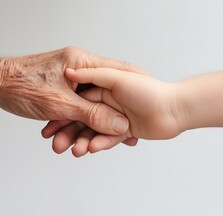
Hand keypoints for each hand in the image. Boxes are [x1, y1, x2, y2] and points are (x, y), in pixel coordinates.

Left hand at [0, 47, 144, 135]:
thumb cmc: (21, 87)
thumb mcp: (61, 105)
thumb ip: (93, 115)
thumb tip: (119, 126)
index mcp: (83, 62)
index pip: (118, 73)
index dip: (134, 89)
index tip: (146, 107)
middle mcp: (79, 68)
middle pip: (105, 94)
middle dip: (110, 119)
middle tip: (124, 138)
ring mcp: (71, 79)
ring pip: (90, 104)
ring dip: (89, 125)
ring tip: (94, 146)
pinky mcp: (62, 89)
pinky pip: (78, 107)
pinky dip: (78, 122)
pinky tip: (80, 137)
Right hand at [42, 67, 186, 156]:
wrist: (174, 111)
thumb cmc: (149, 91)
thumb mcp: (118, 78)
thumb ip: (93, 75)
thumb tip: (70, 71)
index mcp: (105, 85)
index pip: (77, 98)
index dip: (62, 111)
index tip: (49, 123)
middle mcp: (108, 99)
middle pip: (82, 116)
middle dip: (68, 130)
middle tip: (55, 143)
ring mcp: (116, 115)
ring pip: (93, 129)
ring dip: (82, 140)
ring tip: (74, 150)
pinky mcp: (124, 129)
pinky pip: (107, 138)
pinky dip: (99, 143)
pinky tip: (90, 149)